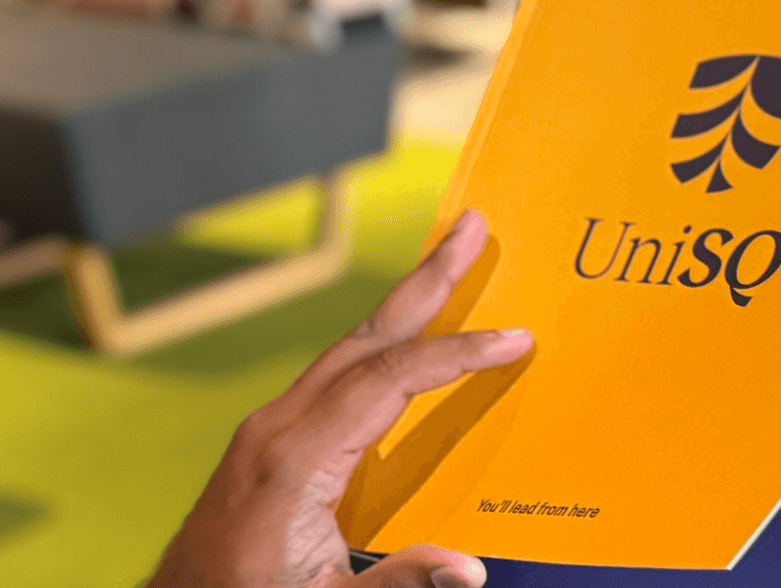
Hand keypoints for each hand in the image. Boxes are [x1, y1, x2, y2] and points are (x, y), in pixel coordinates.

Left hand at [146, 211, 529, 587]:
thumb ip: (400, 583)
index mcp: (296, 462)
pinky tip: (402, 340)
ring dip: (402, 306)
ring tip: (447, 265)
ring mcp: (267, 431)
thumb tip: (469, 568)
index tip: (513, 338)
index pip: (389, 382)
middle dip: (424, 281)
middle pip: (365, 339)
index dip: (456, 356)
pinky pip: (332, 377)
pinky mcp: (268, 443)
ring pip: (346, 351)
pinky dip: (378, 346)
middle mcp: (277, 430)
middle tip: (471, 228)